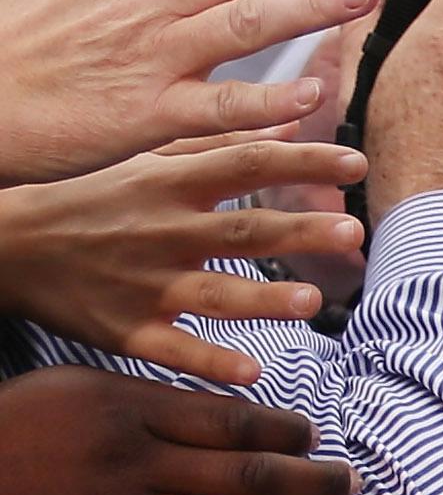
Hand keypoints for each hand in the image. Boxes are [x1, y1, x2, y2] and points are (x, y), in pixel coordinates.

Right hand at [0, 135, 365, 386]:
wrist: (6, 243)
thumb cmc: (86, 196)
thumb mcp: (145, 158)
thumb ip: (220, 144)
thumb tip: (290, 122)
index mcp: (170, 185)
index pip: (246, 165)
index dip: (302, 163)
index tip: (356, 163)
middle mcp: (163, 233)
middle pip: (241, 230)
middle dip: (298, 232)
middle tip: (353, 231)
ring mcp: (146, 284)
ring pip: (213, 293)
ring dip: (264, 299)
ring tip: (311, 302)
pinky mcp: (127, 329)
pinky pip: (174, 349)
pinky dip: (211, 361)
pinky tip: (253, 371)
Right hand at [0, 367, 361, 494]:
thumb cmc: (12, 429)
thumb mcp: (77, 390)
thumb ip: (150, 399)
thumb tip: (227, 414)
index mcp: (128, 409)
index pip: (229, 421)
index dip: (285, 434)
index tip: (318, 440)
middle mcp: (135, 462)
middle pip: (247, 474)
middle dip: (313, 484)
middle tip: (356, 487)